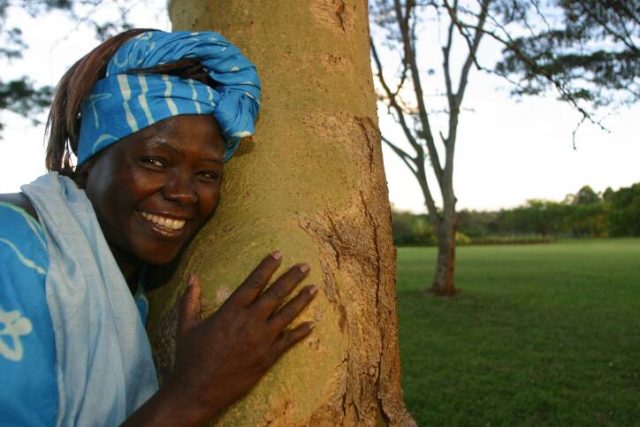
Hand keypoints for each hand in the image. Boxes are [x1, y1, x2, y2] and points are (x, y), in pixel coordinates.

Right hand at [166, 251, 316, 421]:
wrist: (197, 390)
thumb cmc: (189, 357)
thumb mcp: (186, 325)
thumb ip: (190, 300)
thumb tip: (192, 277)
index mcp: (231, 311)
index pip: (254, 282)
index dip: (267, 267)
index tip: (279, 254)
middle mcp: (250, 322)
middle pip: (276, 294)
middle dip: (292, 278)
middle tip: (306, 266)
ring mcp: (261, 340)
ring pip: (287, 315)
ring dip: (302, 300)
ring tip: (314, 288)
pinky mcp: (267, 358)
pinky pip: (288, 341)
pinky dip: (301, 332)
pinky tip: (312, 324)